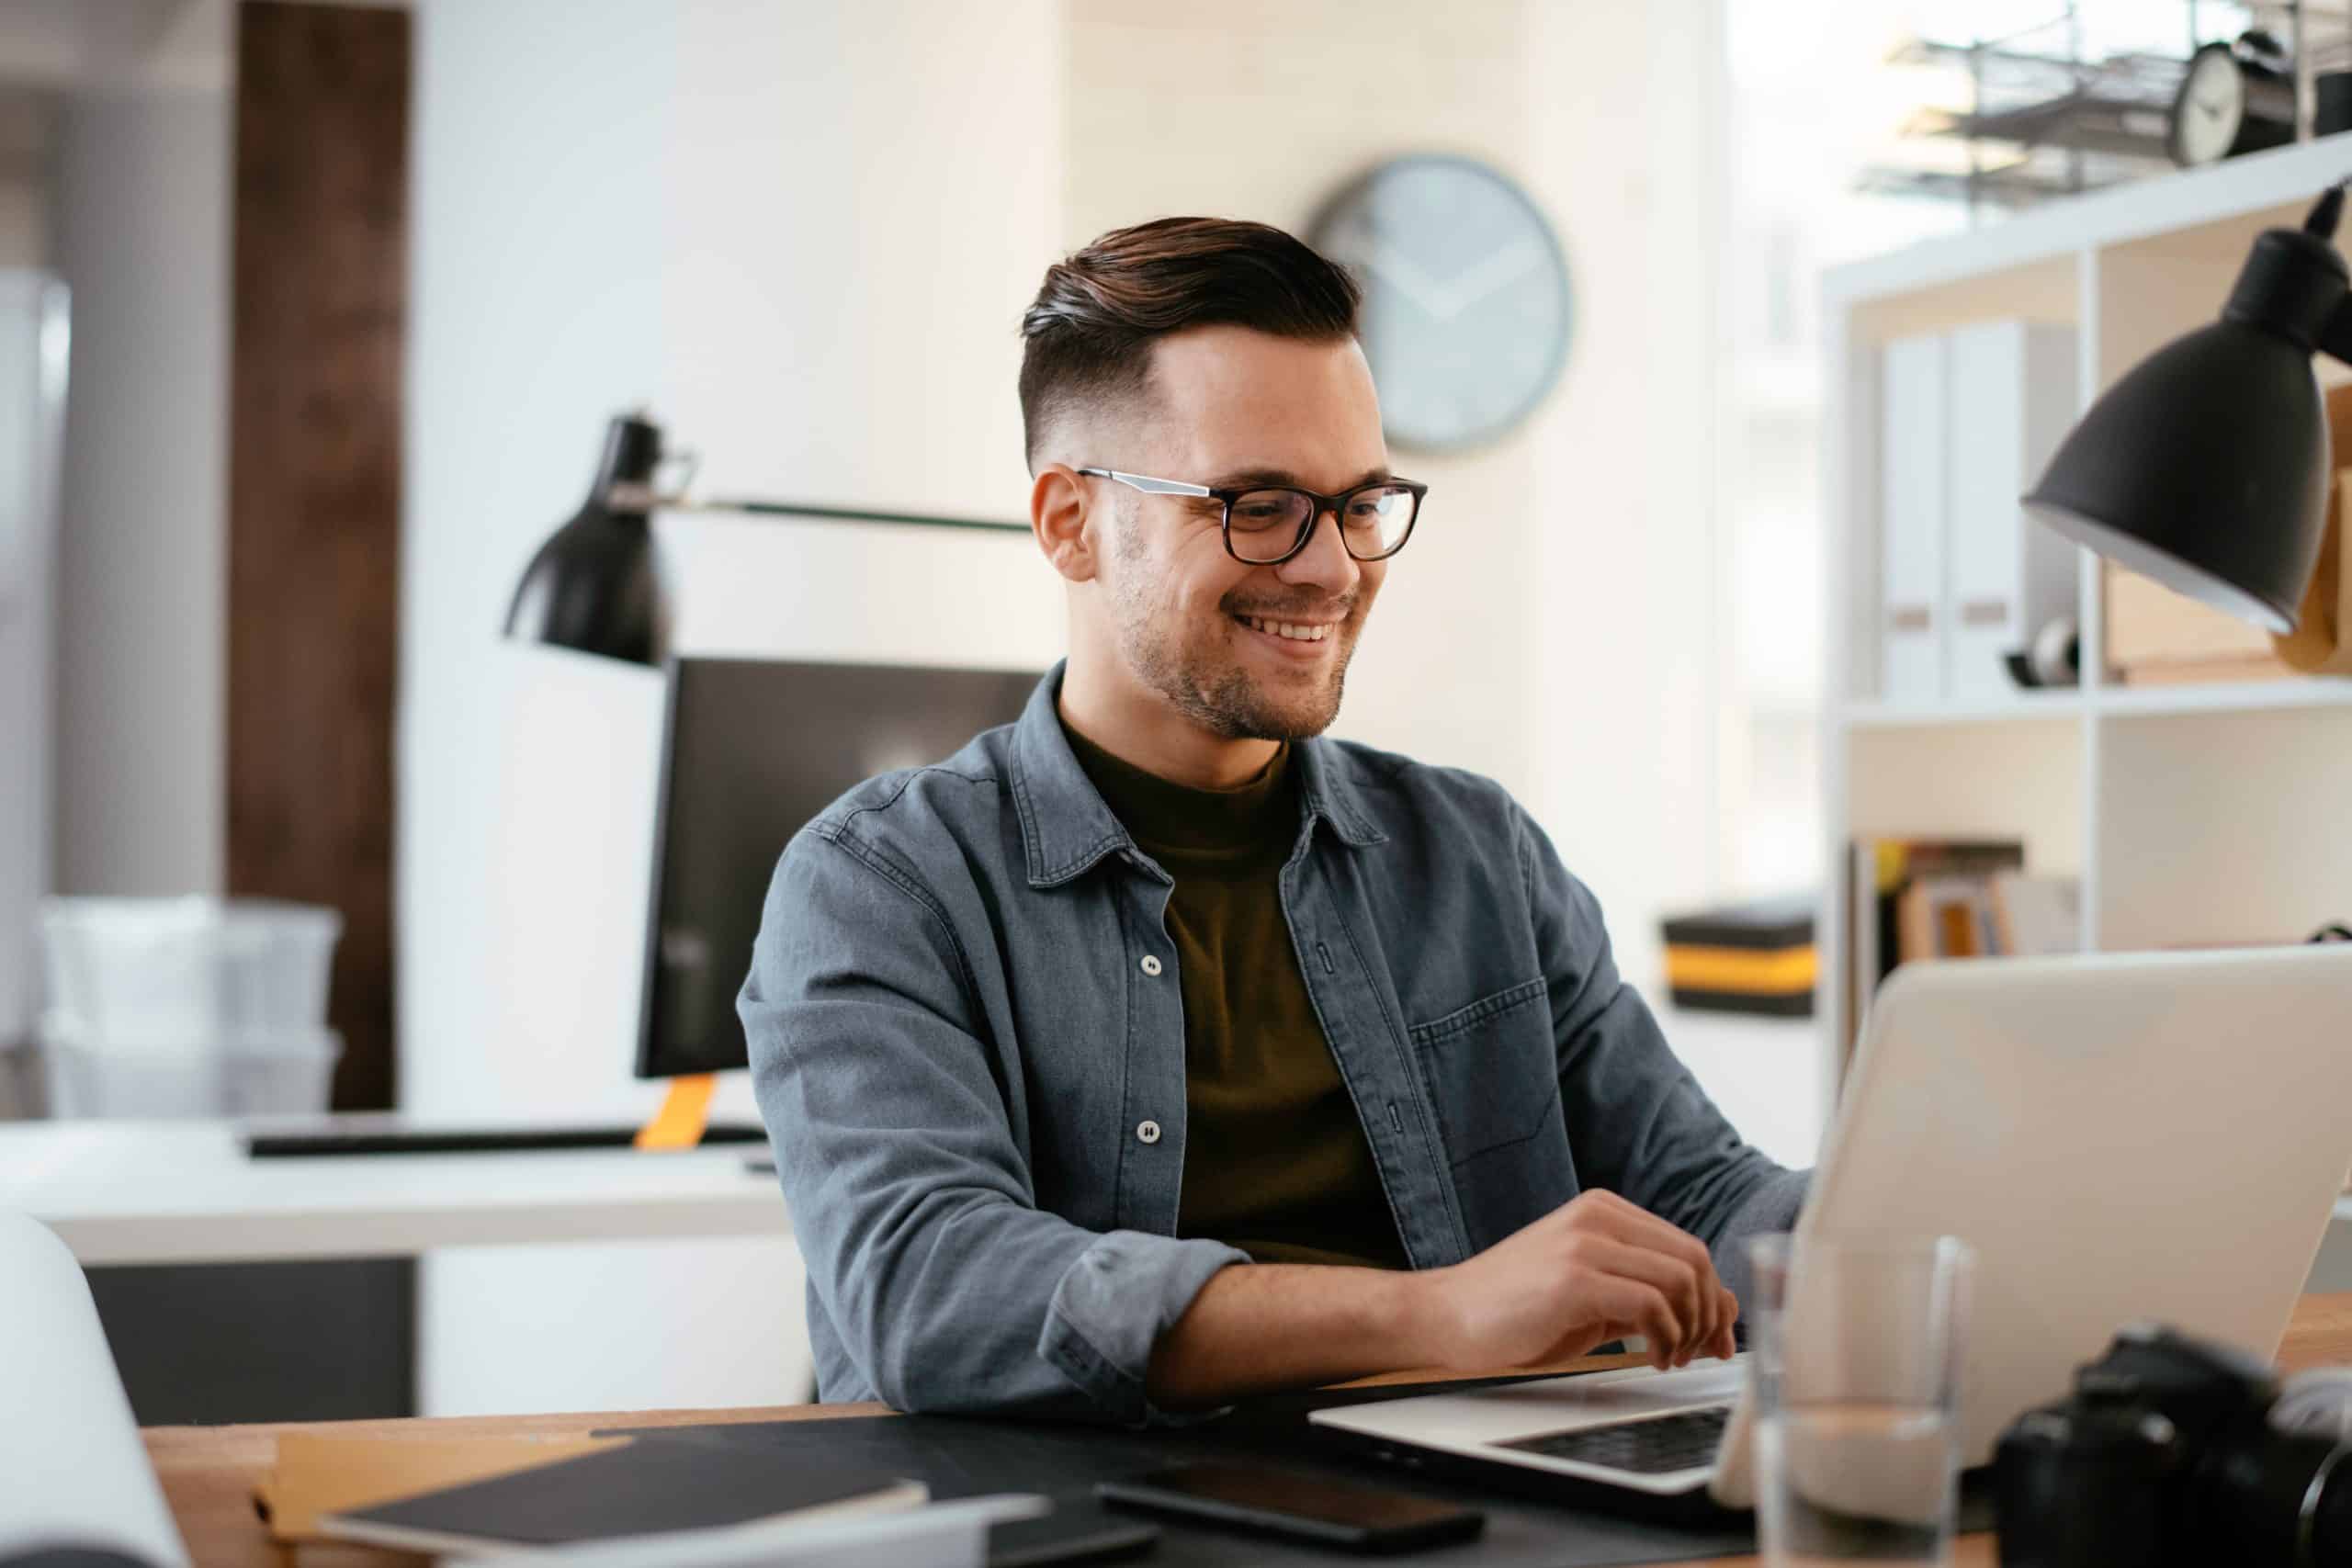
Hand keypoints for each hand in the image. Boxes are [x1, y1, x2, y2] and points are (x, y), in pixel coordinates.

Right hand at [1412, 1190, 1739, 1372]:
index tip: (1714, 1337)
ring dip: (1688, 1329)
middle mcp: (1598, 1216)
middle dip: (1708, 1314)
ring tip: (1668, 1357)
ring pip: (1680, 1279)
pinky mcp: (1573, 1278)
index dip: (1713, 1297)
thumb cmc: (1516, 1308)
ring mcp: (1584, 1244)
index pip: (1687, 1247)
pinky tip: (1651, 1357)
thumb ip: (1649, 1291)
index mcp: (1603, 1211)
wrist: (1447, 1315)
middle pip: (1693, 1259)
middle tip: (1695, 1353)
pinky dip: (1665, 1338)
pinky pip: (1650, 1304)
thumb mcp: (1594, 1292)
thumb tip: (1718, 1306)